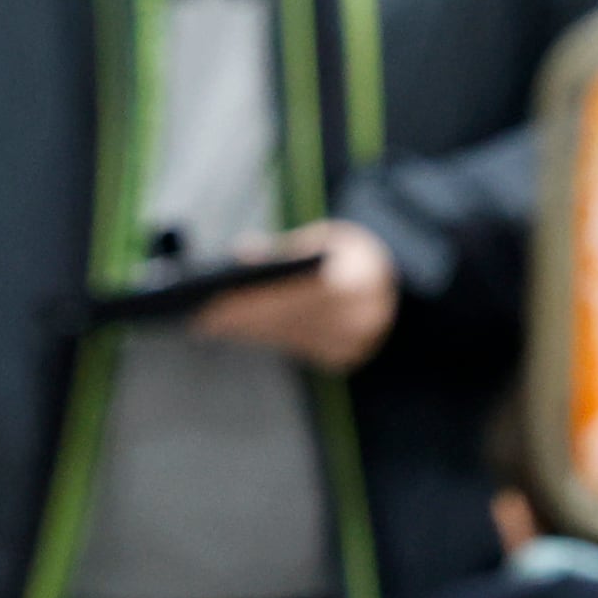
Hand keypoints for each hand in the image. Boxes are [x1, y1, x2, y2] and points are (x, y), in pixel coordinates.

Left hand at [193, 220, 398, 371]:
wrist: (395, 283)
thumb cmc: (350, 253)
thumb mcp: (323, 239)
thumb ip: (285, 250)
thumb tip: (239, 254)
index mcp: (358, 283)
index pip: (295, 295)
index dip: (254, 299)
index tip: (217, 299)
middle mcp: (360, 320)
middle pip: (287, 322)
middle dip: (241, 318)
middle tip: (202, 317)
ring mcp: (354, 344)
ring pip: (287, 338)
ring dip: (247, 330)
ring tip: (209, 322)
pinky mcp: (343, 358)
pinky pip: (295, 348)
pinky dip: (266, 337)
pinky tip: (237, 330)